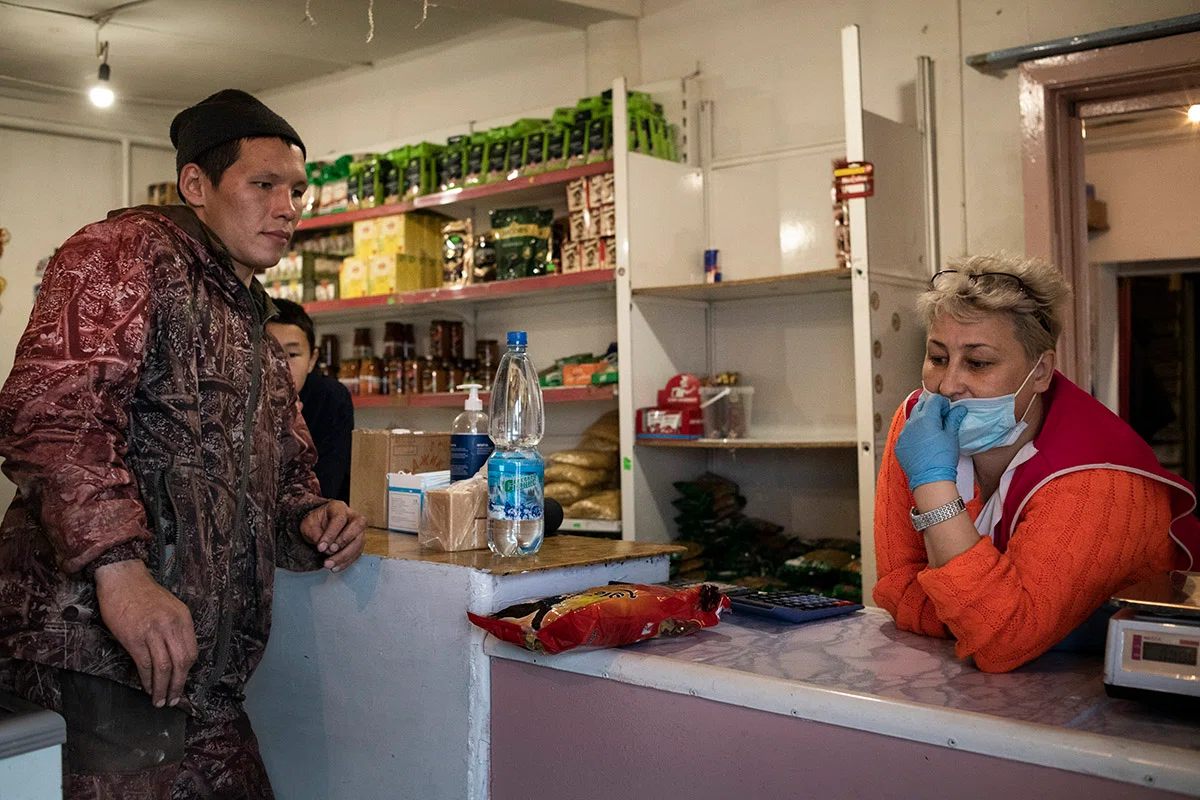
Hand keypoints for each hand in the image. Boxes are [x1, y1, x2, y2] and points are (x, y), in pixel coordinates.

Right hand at [94, 560, 197, 707]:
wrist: (122, 579)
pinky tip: (147, 688)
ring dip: (162, 688)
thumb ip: (175, 629)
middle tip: (173, 700)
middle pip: (181, 662)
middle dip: (178, 685)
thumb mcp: (170, 608)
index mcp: (183, 618)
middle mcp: (171, 625)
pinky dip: (148, 680)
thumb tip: (176, 655)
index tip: (183, 683)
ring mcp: (152, 632)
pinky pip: (145, 665)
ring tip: (160, 700)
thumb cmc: (144, 594)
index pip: (192, 651)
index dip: (188, 671)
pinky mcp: (134, 638)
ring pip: (164, 667)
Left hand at [300, 501, 365, 572]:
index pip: (339, 519)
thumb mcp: (309, 525)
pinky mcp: (359, 542)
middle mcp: (352, 516)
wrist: (319, 527)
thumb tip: (325, 548)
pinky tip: (335, 568)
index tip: (320, 547)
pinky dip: (346, 562)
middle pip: (357, 526)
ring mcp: (358, 530)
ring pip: (359, 542)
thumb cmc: (315, 523)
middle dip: (344, 541)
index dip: (331, 534)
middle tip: (330, 551)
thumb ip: (316, 535)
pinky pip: (357, 553)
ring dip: (344, 556)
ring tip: (329, 564)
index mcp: (339, 508)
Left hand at [895, 393, 966, 491]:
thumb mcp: (952, 436)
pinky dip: (914, 434)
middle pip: (921, 406)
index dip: (943, 404)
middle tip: (941, 420)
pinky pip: (906, 434)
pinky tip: (923, 444)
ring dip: (922, 421)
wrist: (930, 480)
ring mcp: (903, 434)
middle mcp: (911, 423)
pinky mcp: (899, 445)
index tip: (948, 411)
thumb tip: (959, 409)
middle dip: (931, 409)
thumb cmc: (943, 459)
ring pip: (912, 420)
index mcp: (926, 418)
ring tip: (932, 433)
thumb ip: (954, 419)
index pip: (933, 400)